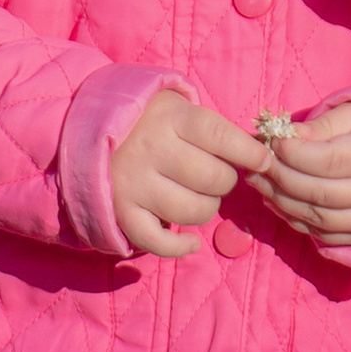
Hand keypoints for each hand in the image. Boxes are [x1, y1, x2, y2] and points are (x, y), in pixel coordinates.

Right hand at [109, 92, 269, 257]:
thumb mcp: (176, 105)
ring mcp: (134, 182)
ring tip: (199, 196)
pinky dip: (178, 246)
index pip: (221, 138)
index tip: (263, 160)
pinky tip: (191, 241)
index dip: (249, 152)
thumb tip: (260, 154)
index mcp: (170, 118)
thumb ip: (212, 126)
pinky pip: (157, 240)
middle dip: (225, 182)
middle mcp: (152, 149)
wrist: (87, 127)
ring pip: (193, 210)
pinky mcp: (121, 210)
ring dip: (207, 208)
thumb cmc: (148, 118)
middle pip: (213, 178)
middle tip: (216, 176)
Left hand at [246, 102, 350, 246]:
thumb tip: (286, 138)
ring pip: (318, 218)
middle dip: (281, 178)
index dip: (295, 154)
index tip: (272, 142)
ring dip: (281, 201)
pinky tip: (276, 201)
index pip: (330, 161)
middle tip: (256, 163)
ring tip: (259, 181)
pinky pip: (324, 235)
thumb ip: (323, 126)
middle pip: (320, 193)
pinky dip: (295, 220)